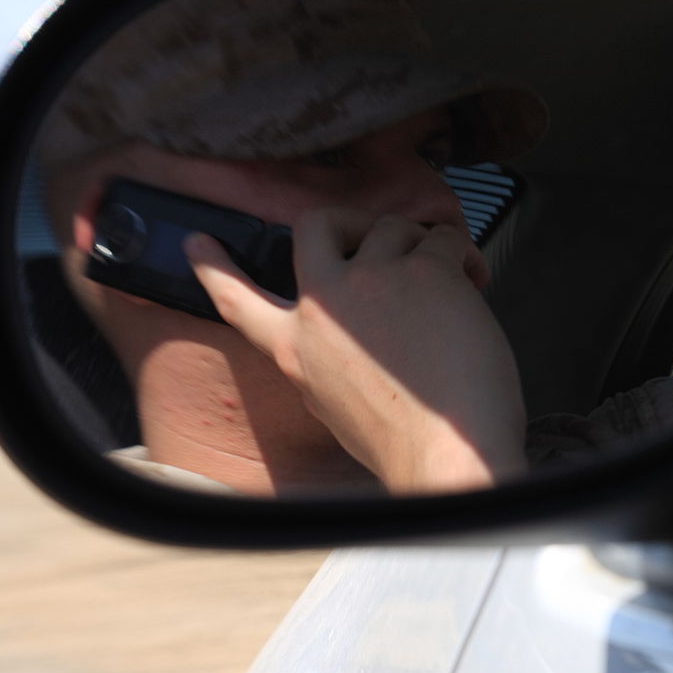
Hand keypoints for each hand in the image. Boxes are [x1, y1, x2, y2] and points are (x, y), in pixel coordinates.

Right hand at [184, 209, 527, 494]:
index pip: (238, 301)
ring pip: (392, 227)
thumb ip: (325, 361)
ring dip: (423, 246)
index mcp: (296, 348)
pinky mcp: (423, 271)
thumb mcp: (332, 407)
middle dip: (350, 220)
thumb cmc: (404, 442)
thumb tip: (344, 339)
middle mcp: (325, 307)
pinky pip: (443, 238)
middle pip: (316, 226)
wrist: (445, 453)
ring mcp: (373, 280)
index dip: (215, 269)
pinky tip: (473, 281)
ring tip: (448, 283)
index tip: (198, 243)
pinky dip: (463, 255)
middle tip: (380, 234)